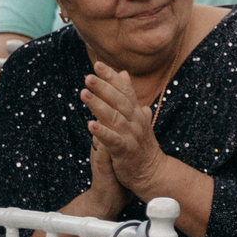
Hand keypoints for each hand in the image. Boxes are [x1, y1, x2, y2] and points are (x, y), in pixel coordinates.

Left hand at [80, 64, 167, 198]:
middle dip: (103, 87)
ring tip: (84, 94)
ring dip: (99, 105)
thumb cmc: (141, 145)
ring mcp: (131, 136)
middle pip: (119, 101)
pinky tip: (90, 125)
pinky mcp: (125, 151)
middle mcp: (136, 121)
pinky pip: (112, 140)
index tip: (98, 64)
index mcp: (137, 113)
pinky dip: (102, 132)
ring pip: (115, 117)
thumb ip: (129, 96)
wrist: (152, 172)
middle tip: (88, 76)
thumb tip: (124, 74)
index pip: (125, 90)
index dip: (112, 77)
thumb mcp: (137, 117)